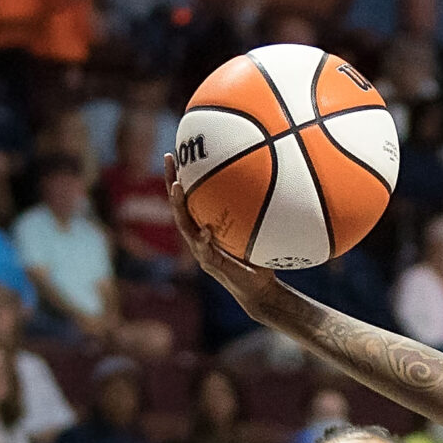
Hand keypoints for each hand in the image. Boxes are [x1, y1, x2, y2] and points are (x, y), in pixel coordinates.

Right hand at [165, 156, 269, 300]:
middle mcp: (197, 237)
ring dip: (178, 206)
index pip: (188, 198)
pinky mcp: (211, 265)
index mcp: (204, 227)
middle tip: (169, 157)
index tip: (175, 153)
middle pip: (178, 205)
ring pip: (184, 226)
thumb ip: (256, 212)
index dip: (179, 176)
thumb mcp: (257, 230)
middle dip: (171, 181)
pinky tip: (205, 230)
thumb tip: (274, 181)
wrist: (260, 290)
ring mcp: (201, 251)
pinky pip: (204, 250)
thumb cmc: (259, 259)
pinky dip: (203, 240)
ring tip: (177, 187)